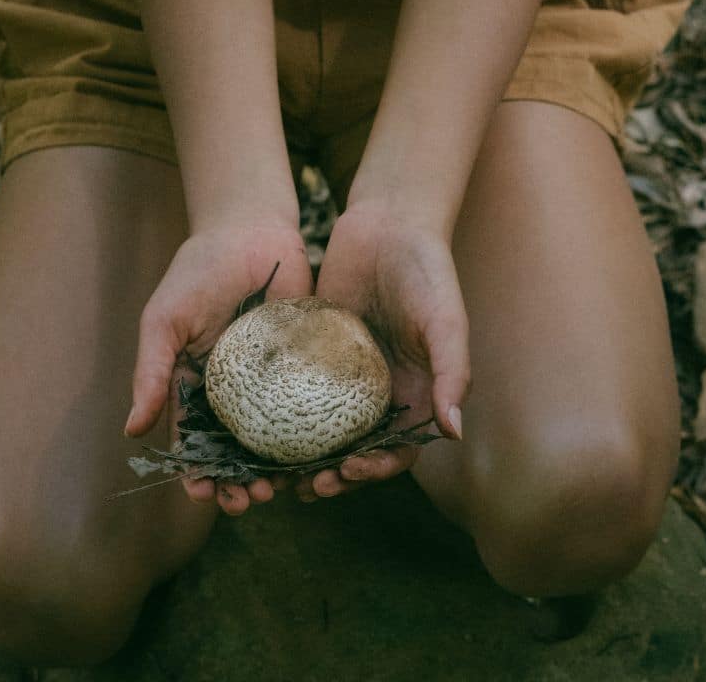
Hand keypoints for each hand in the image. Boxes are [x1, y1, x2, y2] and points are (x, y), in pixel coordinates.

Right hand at [124, 221, 311, 515]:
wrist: (250, 228)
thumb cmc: (198, 271)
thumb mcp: (164, 320)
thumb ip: (150, 373)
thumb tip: (132, 431)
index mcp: (197, 387)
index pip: (195, 443)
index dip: (199, 474)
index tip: (205, 494)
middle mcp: (236, 392)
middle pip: (237, 452)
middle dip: (241, 483)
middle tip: (252, 500)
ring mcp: (274, 381)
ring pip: (277, 439)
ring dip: (277, 469)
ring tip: (282, 487)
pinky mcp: (307, 364)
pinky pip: (312, 408)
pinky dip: (315, 437)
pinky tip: (320, 457)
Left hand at [296, 202, 469, 501]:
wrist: (390, 219)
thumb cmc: (428, 269)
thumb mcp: (445, 319)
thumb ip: (452, 373)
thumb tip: (452, 433)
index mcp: (414, 391)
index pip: (397, 449)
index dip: (376, 470)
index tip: (347, 471)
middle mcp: (378, 388)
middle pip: (354, 448)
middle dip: (332, 475)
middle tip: (304, 486)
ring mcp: (343, 369)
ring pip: (320, 425)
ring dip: (301, 453)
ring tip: (274, 470)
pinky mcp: (314, 346)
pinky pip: (294, 385)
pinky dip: (277, 408)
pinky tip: (252, 422)